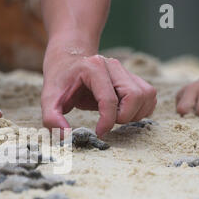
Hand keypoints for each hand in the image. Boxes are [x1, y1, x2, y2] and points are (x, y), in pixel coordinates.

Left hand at [41, 51, 156, 137]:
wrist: (68, 61)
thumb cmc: (59, 81)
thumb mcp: (48, 98)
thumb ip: (51, 119)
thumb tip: (65, 137)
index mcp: (93, 68)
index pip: (110, 99)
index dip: (107, 121)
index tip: (98, 133)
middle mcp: (113, 66)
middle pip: (135, 96)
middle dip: (123, 117)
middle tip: (107, 123)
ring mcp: (126, 71)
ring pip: (146, 95)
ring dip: (134, 114)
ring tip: (114, 118)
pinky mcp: (133, 78)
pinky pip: (150, 96)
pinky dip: (141, 110)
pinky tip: (123, 114)